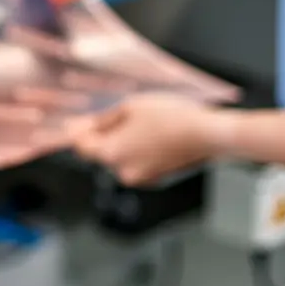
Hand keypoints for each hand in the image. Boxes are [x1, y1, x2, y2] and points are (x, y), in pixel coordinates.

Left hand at [67, 94, 227, 187]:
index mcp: (111, 154)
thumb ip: (102, 120)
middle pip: (102, 153)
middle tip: (118, 114)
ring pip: (121, 157)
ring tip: (143, 121)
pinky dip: (140, 150)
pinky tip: (154, 134)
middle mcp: (123, 172)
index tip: (79, 121)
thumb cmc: (171, 118)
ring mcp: (140, 178)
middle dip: (105, 135)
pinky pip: (138, 162)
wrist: (206, 134)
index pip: (81, 147)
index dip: (79, 132)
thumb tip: (82, 127)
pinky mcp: (156, 178)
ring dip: (124, 141)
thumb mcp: (130, 107)